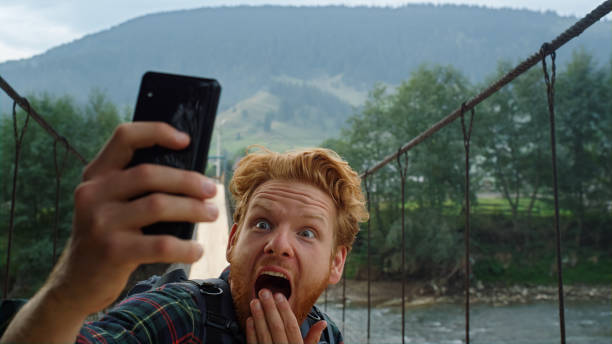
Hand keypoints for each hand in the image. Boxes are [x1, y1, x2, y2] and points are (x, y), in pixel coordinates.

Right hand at [50, 122, 218, 314]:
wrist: (76, 283)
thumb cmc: (107, 238)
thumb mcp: (109, 204)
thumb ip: (134, 186)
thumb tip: (192, 176)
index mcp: (95, 175)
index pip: (124, 137)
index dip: (157, 132)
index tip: (186, 141)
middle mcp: (93, 193)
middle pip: (150, 174)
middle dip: (188, 180)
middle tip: (212, 190)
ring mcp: (100, 222)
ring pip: (158, 205)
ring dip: (193, 209)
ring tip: (211, 214)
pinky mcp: (112, 251)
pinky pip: (161, 245)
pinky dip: (185, 247)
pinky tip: (197, 250)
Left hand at [246, 289, 326, 343]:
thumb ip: (313, 340)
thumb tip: (322, 323)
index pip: (292, 327)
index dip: (285, 310)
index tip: (279, 295)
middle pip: (277, 328)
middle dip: (270, 308)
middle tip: (264, 292)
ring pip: (264, 335)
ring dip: (258, 317)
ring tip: (254, 301)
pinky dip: (251, 332)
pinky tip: (249, 319)